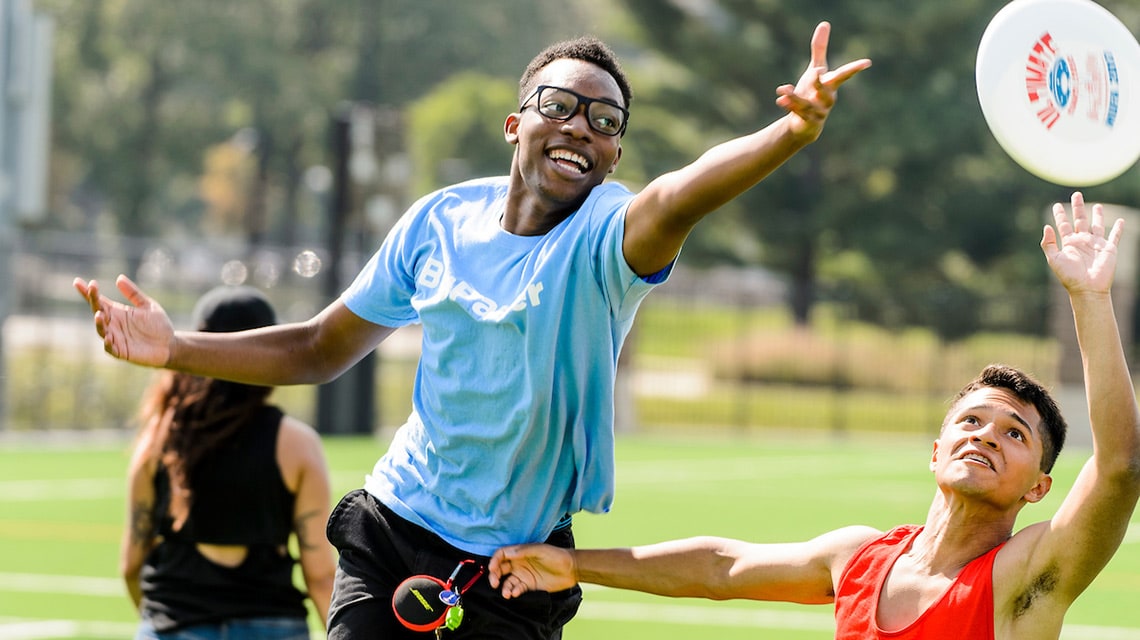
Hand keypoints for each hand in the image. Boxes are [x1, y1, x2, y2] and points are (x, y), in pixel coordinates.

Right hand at [73, 275, 173, 366]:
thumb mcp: (148, 306)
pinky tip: (108, 337)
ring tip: (99, 314)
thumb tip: (119, 278)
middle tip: (92, 290)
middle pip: (98, 311)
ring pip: (101, 330)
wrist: (170, 345)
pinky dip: (107, 344)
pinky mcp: (121, 351)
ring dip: (99, 323)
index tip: (77, 281)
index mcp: (117, 312)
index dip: (88, 293)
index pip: (99, 301)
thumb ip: (134, 294)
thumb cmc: (158, 325)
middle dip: (93, 301)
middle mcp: (113, 324)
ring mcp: (115, 338)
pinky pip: (111, 348)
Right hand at [488, 544, 576, 598]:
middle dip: (494, 576)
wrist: (571, 569)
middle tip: (494, 583)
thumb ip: (523, 551)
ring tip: (506, 593)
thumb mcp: (539, 550)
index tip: (492, 568)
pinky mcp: (529, 586)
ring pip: (507, 582)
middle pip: (500, 569)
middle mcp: (519, 564)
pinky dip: (514, 591)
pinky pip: (517, 589)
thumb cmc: (556, 555)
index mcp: (520, 553)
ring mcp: (523, 575)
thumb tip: (507, 553)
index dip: (494, 561)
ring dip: (504, 587)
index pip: (501, 555)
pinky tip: (516, 593)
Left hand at [775, 21, 871, 141]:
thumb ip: (819, 49)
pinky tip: (780, 99)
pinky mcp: (807, 121)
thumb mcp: (815, 69)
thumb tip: (824, 24)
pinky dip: (789, 106)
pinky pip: (798, 114)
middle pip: (827, 91)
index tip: (867, 62)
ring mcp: (818, 112)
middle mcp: (827, 98)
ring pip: (807, 104)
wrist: (805, 123)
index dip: (855, 68)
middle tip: (816, 71)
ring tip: (783, 89)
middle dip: (821, 83)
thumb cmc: (813, 92)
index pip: (844, 75)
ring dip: (795, 97)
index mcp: (831, 84)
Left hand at [1041, 191, 1122, 295]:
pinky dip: (1118, 228)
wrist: (1087, 288)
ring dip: (1098, 215)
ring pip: (1097, 225)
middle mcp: (1082, 241)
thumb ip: (1048, 243)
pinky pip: (1115, 236)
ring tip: (1097, 206)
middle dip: (1078, 207)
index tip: (1056, 205)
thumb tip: (1046, 226)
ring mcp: (1096, 244)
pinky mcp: (1109, 248)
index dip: (1059, 214)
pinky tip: (1120, 221)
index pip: (1063, 225)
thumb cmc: (1069, 276)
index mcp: (1068, 243)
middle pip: (1080, 219)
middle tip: (1076, 194)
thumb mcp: (1054, 259)